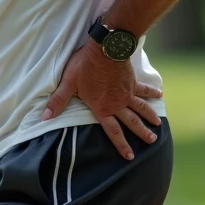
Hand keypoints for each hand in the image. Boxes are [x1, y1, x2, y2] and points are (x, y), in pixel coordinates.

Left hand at [40, 42, 162, 159]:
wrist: (105, 49)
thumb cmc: (85, 66)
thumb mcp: (68, 84)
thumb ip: (58, 101)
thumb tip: (45, 117)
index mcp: (102, 108)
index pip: (113, 130)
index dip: (121, 144)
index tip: (130, 155)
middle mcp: (117, 103)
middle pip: (131, 122)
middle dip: (141, 133)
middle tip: (152, 141)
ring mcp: (127, 92)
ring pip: (141, 108)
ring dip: (150, 117)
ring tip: (158, 126)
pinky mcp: (132, 81)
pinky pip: (144, 89)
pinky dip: (152, 92)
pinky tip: (160, 95)